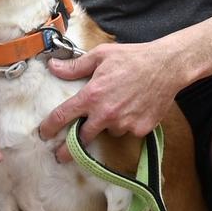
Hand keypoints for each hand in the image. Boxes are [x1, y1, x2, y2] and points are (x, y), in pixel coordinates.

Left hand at [37, 42, 183, 149]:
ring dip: (107, 125)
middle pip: (81, 139)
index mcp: (92, 96)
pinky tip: (134, 108)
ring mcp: (124, 124)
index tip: (44, 135)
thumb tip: (53, 68)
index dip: (50, 127)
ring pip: (108, 132)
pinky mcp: (140, 130)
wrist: (167, 66)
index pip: (63, 116)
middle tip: (61, 154)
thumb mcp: (101, 56)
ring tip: (118, 106)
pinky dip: (127, 124)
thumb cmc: (132, 57)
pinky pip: (127, 131)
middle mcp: (106, 114)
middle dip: (69, 149)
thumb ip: (75, 66)